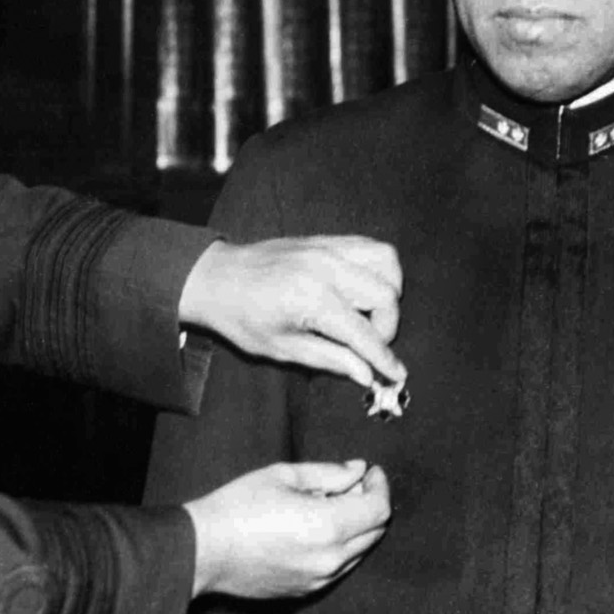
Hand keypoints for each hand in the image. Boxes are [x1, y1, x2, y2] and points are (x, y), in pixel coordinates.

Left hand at [178, 237, 404, 389]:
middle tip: (368, 344)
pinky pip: (369, 246)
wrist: (215, 277)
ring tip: (369, 313)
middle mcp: (326, 268)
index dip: (384, 357)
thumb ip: (329, 359)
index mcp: (312, 298)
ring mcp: (327, 248)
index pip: (364, 332)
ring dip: (388, 291)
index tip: (397, 374)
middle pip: (386, 294)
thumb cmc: (241, 318)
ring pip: (386, 261)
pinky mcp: (326, 239)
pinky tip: (363, 289)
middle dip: (387, 326)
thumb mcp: (281, 348)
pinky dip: (377, 268)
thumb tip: (366, 374)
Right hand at [185, 460, 389, 599]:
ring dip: (356, 527)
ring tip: (331, 505)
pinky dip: (339, 546)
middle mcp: (331, 558)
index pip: (378, 509)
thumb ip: (328, 473)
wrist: (203, 550)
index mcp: (328, 526)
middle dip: (370, 504)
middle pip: (374, 532)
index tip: (371, 473)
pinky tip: (315, 529)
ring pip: (359, 552)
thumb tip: (357, 471)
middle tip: (353, 485)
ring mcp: (320, 579)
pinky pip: (338, 567)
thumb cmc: (238, 506)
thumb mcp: (283, 476)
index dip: (380, 486)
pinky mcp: (306, 591)